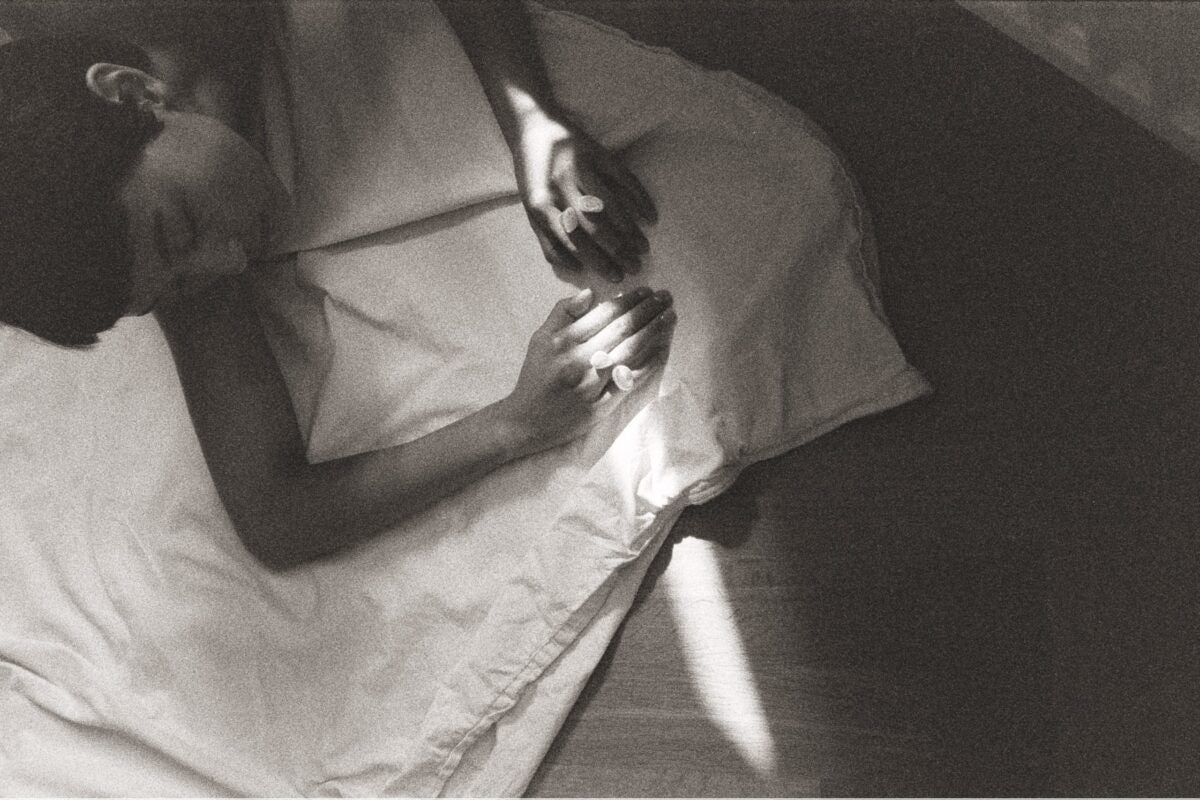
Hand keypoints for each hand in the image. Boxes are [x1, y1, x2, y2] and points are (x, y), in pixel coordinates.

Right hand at [500, 286, 675, 453]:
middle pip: (621, 330)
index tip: (646, 291)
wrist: (527, 422)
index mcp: (563, 342)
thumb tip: (590, 292)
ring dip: (653, 332)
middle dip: (647, 311)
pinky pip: (630, 381)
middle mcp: (578, 361)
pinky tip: (662, 348)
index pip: (603, 315)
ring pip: (630, 352)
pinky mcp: (601, 406)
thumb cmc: (536, 377)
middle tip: (666, 297)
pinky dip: (649, 363)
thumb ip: (562, 313)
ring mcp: (592, 385)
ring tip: (670, 317)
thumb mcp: (540, 339)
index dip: (628, 301)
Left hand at [512, 108, 657, 282]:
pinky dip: (640, 199)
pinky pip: (624, 179)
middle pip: (593, 226)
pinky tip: (650, 217)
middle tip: (634, 267)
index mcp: (540, 204)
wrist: (533, 126)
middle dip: (617, 251)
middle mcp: (559, 186)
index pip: (571, 241)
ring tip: (643, 248)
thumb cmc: (534, 176)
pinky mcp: (598, 152)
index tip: (615, 277)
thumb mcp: (532, 209)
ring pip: (610, 204)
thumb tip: (575, 269)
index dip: (596, 262)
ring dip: (630, 229)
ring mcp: (580, 167)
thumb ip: (548, 239)